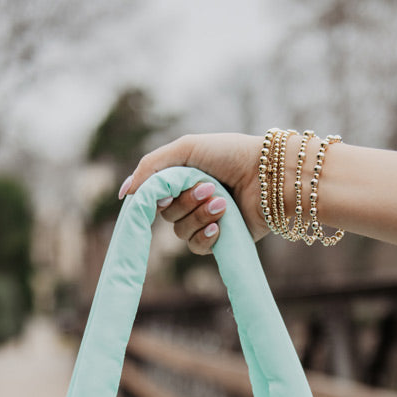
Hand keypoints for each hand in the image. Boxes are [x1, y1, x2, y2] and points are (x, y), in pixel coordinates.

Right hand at [119, 132, 266, 253]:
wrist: (271, 175)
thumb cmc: (231, 155)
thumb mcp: (186, 149)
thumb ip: (150, 168)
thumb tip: (125, 194)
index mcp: (181, 178)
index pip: (153, 195)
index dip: (154, 197)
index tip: (162, 193)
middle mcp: (191, 200)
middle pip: (166, 214)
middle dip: (186, 201)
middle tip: (210, 187)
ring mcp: (205, 220)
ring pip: (180, 232)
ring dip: (199, 216)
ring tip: (224, 202)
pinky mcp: (220, 239)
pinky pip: (196, 246)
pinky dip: (206, 236)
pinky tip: (221, 226)